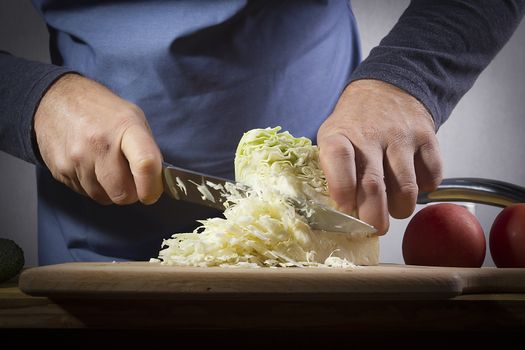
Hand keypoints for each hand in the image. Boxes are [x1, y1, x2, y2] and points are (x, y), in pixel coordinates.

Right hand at [34, 74, 162, 204]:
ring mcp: (76, 159)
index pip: (145, 164)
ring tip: (106, 166)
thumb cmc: (100, 110)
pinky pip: (84, 193)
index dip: (152, 187)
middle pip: (123, 193)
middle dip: (130, 192)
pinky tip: (89, 166)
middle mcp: (99, 144)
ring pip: (103, 198)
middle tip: (129, 178)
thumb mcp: (133, 117)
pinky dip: (92, 186)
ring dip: (109, 190)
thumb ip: (148, 149)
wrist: (55, 100)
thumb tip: (157, 179)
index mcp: (125, 127)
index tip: (152, 193)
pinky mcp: (60, 170)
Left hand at [317, 79, 442, 234]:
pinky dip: (424, 190)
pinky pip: (431, 178)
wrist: (387, 89)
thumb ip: (333, 170)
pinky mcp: (427, 138)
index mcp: (339, 135)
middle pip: (374, 186)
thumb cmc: (355, 124)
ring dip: (400, 209)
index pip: (338, 161)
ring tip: (393, 208)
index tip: (345, 209)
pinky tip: (411, 184)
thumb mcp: (332, 137)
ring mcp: (401, 136)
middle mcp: (371, 135)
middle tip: (374, 228)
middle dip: (374, 218)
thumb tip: (342, 214)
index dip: (342, 190)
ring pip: (406, 189)